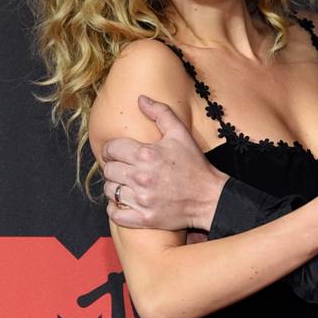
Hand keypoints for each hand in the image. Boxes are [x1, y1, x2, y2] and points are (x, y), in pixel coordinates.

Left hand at [102, 95, 228, 230]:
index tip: (118, 153)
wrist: (209, 197)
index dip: (112, 150)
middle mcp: (141, 177)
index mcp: (147, 154)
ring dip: (115, 187)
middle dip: (114, 167)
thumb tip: (140, 99)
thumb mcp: (180, 134)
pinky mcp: (144, 219)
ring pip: (110, 191)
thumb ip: (160, 113)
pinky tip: (125, 202)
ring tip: (126, 185)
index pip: (112, 149)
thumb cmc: (194, 164)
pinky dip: (116, 209)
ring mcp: (142, 199)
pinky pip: (115, 214)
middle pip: (108, 170)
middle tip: (124, 168)